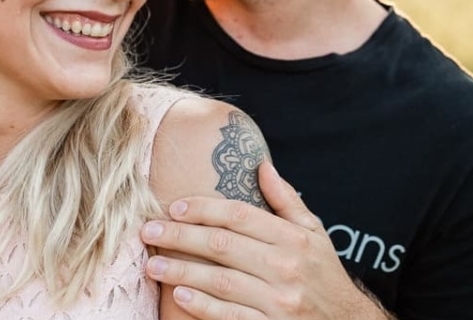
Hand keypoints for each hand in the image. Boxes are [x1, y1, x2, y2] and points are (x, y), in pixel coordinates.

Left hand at [141, 163, 391, 319]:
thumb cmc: (325, 275)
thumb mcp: (314, 233)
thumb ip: (286, 201)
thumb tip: (261, 166)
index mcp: (293, 238)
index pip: (239, 215)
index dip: (203, 208)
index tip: (174, 207)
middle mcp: (286, 266)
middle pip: (222, 244)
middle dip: (180, 236)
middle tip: (148, 232)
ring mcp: (278, 300)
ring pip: (220, 280)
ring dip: (181, 272)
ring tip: (153, 266)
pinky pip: (230, 315)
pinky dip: (203, 306)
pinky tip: (179, 296)